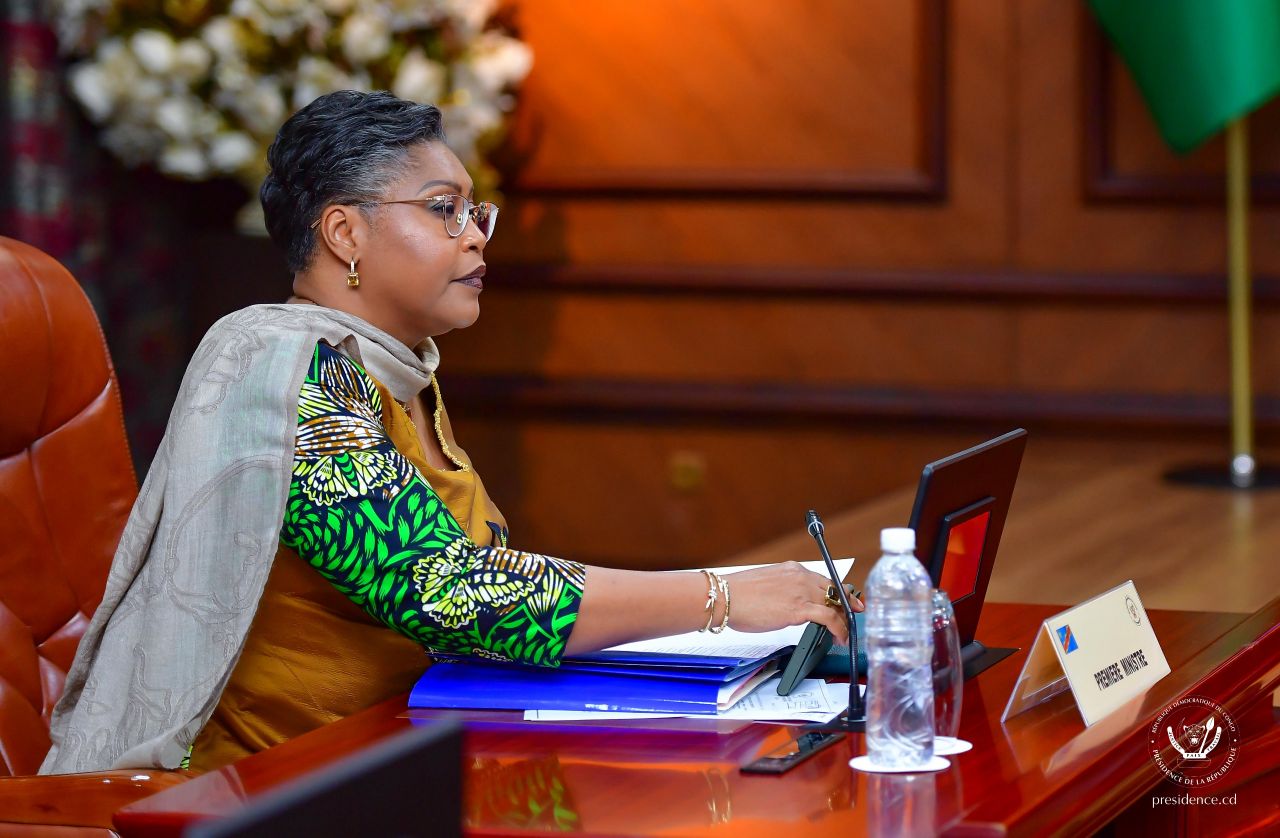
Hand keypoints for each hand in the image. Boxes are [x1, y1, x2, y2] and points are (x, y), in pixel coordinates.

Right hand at [721, 562, 862, 644]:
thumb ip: (781, 590)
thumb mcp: (765, 584)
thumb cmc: (737, 594)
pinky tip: (840, 638)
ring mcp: (802, 591)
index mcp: (791, 569)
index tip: (845, 598)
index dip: (837, 591)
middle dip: (848, 603)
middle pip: (834, 589)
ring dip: (844, 620)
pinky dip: (840, 628)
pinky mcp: (800, 608)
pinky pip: (830, 618)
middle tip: (855, 612)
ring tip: (845, 633)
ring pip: (835, 604)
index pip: (822, 579)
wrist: (725, 597)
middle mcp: (800, 576)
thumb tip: (786, 603)